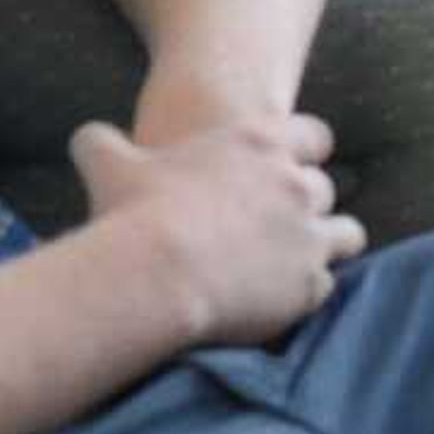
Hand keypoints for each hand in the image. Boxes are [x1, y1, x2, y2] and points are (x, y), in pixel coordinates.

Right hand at [70, 112, 366, 345]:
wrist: (156, 273)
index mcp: (261, 145)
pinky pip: (328, 284)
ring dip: (327, 244)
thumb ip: (103, 144)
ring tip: (302, 259)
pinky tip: (287, 298)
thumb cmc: (133, 213)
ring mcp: (309, 235)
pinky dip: (310, 291)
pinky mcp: (310, 284)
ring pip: (347, 234)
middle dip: (307, 204)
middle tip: (282, 222)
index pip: (313, 135)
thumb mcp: (110, 163)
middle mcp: (296, 185)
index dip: (303, 151)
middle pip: (326, 188)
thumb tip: (87, 137)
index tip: (290, 165)